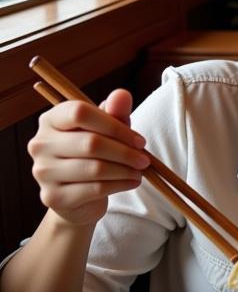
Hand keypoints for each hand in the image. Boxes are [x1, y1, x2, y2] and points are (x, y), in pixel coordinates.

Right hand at [28, 90, 148, 225]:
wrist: (78, 197)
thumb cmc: (93, 155)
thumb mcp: (106, 130)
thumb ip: (115, 112)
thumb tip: (122, 94)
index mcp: (50, 120)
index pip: (80, 113)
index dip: (115, 125)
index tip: (139, 140)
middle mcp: (40, 144)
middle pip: (91, 143)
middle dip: (125, 152)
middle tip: (145, 159)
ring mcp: (43, 172)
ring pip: (95, 168)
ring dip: (126, 170)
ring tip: (140, 171)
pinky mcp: (53, 196)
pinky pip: (95, 188)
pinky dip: (120, 184)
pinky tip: (132, 182)